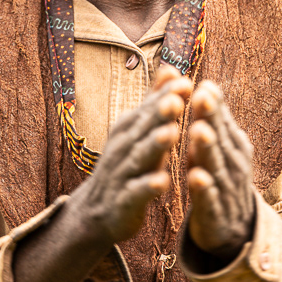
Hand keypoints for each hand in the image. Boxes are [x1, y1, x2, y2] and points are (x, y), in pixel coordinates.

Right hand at [74, 66, 192, 244]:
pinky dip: (148, 186)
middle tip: (176, 99)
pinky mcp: (123, 202)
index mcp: (129, 129)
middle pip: (142, 128)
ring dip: (155, 145)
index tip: (185, 81)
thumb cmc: (125, 165)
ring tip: (172, 132)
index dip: (165, 95)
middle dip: (158, 114)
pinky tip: (162, 182)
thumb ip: (155, 102)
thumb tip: (171, 68)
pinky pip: (136, 193)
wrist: (96, 212)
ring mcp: (121, 174)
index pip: (148, 108)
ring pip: (139, 157)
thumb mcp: (137, 131)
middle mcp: (123, 148)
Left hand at [186, 80, 254, 264]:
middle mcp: (234, 164)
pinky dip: (204, 188)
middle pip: (222, 138)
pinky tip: (195, 177)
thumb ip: (212, 120)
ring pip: (217, 166)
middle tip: (201, 98)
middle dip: (212, 118)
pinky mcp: (216, 214)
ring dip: (208, 148)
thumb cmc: (218, 178)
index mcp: (233, 146)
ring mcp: (227, 189)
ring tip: (198, 130)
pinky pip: (210, 200)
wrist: (231, 229)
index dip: (214, 104)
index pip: (223, 121)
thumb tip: (207, 85)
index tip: (204, 84)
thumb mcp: (217, 148)